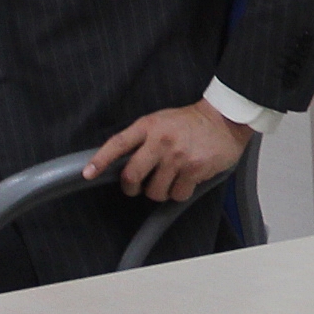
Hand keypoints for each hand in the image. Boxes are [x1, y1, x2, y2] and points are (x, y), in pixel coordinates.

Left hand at [82, 99, 251, 202]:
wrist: (225, 119)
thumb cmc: (190, 122)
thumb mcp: (161, 121)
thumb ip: (142, 138)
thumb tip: (120, 163)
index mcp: (149, 126)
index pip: (118, 144)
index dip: (100, 160)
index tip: (88, 173)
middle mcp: (161, 141)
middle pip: (132, 175)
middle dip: (132, 187)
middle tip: (137, 186)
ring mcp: (178, 156)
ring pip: (154, 191)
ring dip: (160, 191)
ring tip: (170, 178)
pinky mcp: (194, 169)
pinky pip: (177, 194)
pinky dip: (180, 192)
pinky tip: (187, 179)